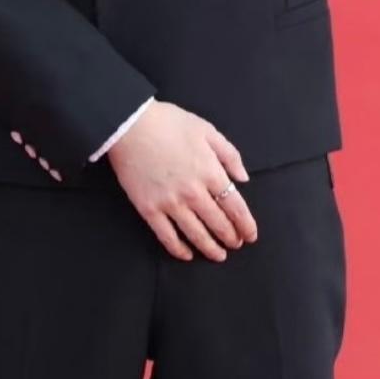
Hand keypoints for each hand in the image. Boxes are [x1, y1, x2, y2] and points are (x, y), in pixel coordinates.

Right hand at [107, 99, 258, 260]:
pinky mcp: (149, 209)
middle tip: (235, 245)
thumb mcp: (207, 130)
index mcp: (211, 172)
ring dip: (210, 248)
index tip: (250, 235)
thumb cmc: (169, 123)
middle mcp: (194, 192)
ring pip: (196, 234)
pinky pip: (167, 236)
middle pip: (218, 223)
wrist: (129, 125)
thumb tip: (243, 178)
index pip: (235, 207)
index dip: (246, 225)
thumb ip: (230, 155)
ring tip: (219, 255)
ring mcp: (170, 203)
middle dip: (231, 237)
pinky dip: (179, 249)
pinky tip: (187, 254)